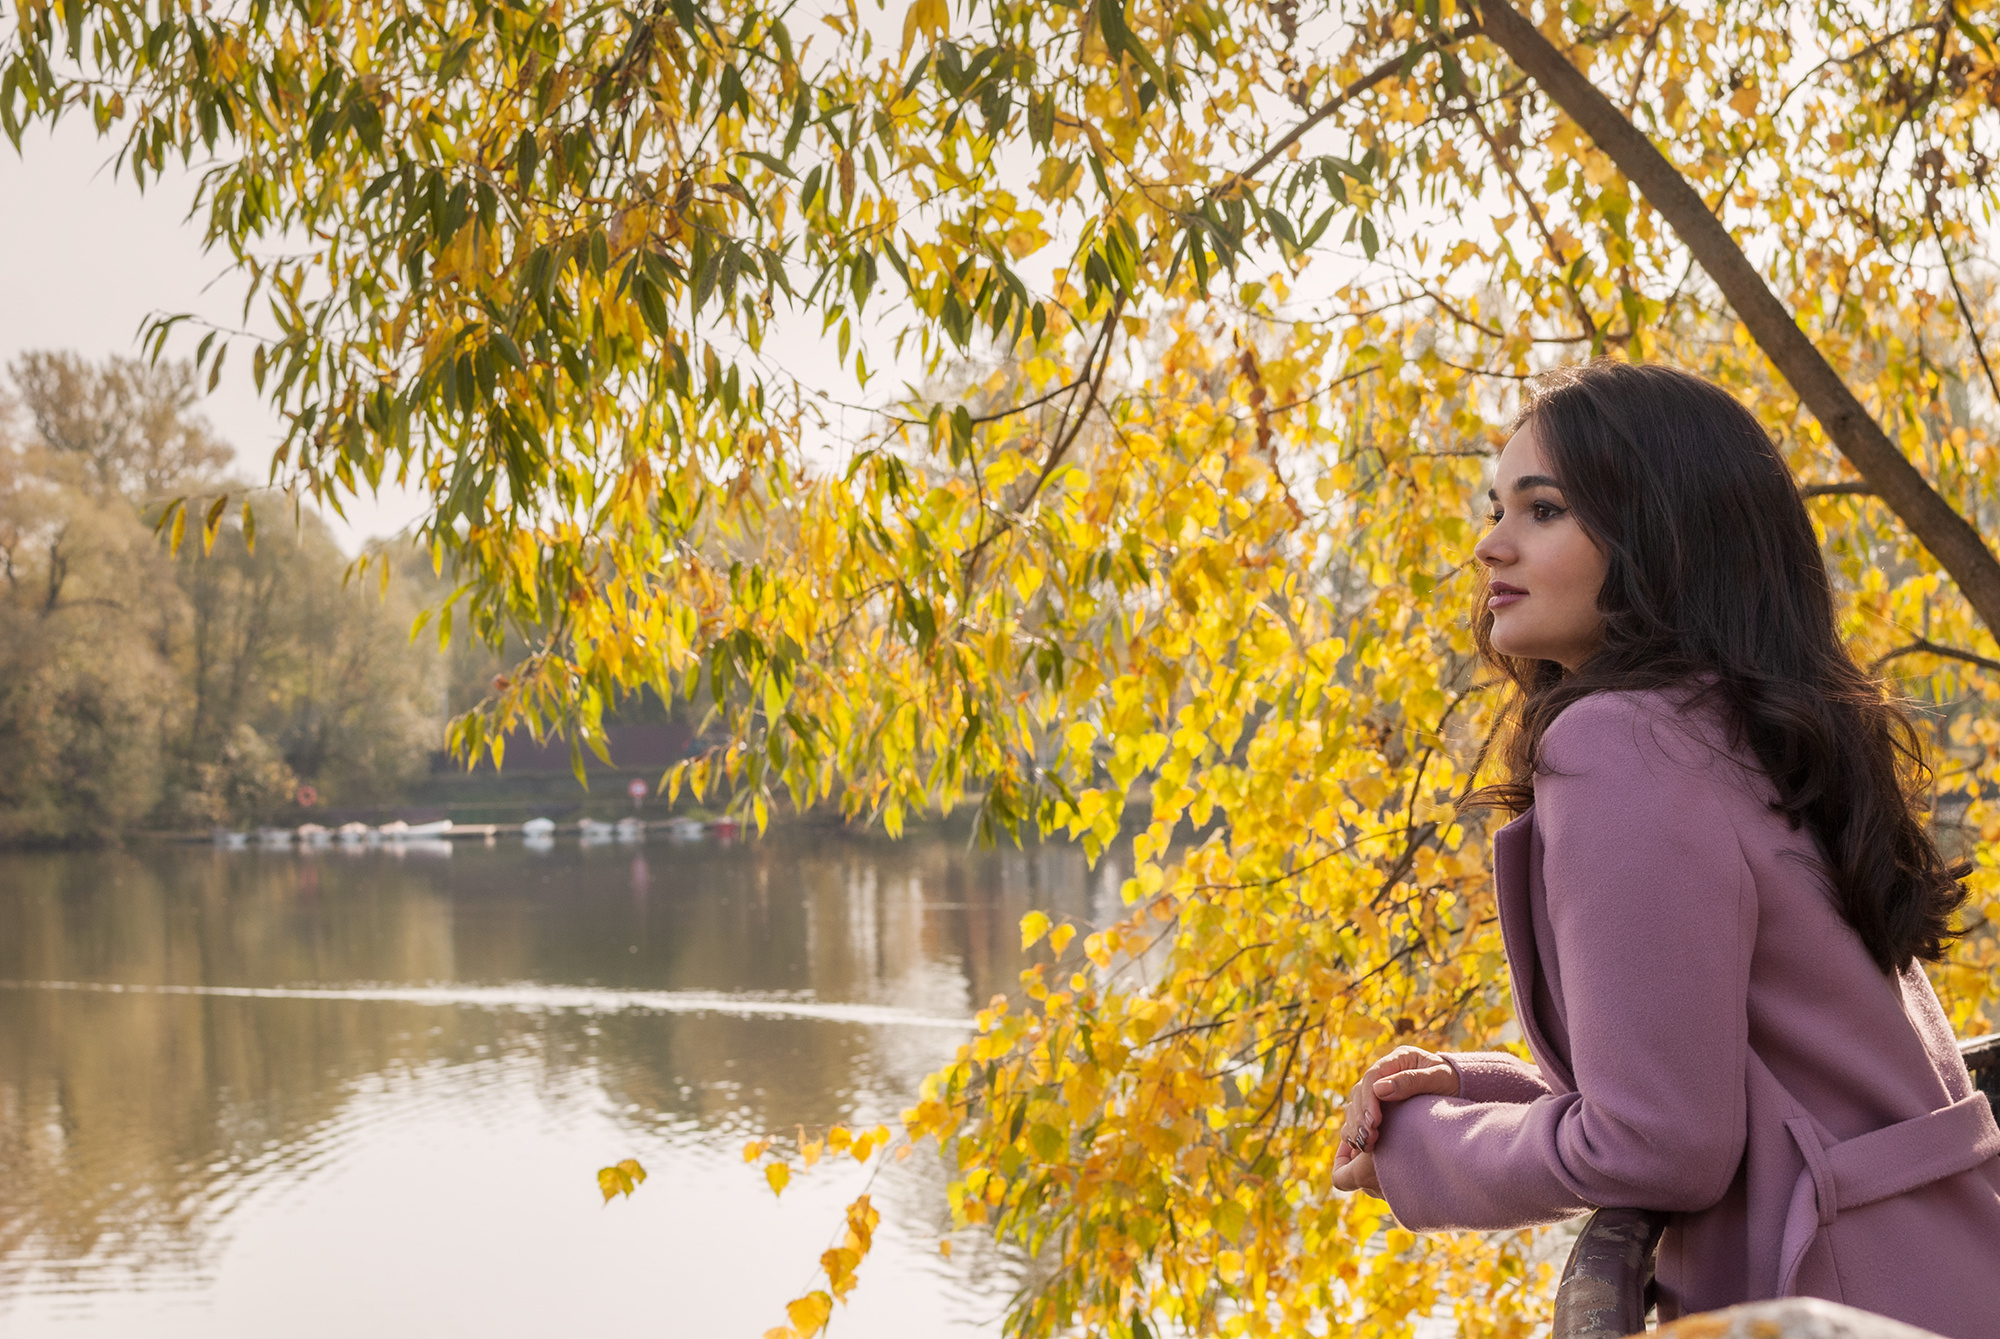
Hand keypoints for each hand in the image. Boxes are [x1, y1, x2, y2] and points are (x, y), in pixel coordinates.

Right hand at [1331, 1046, 1459, 1194]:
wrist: (1463, 1088)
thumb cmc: (1453, 1081)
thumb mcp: (1438, 1079)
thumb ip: (1411, 1081)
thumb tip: (1379, 1090)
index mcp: (1398, 1058)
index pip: (1372, 1076)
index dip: (1369, 1100)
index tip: (1374, 1122)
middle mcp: (1386, 1071)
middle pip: (1360, 1091)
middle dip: (1361, 1116)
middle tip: (1368, 1137)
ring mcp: (1381, 1086)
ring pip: (1356, 1103)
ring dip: (1356, 1124)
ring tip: (1364, 1143)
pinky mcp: (1380, 1103)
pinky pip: (1360, 1115)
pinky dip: (1356, 1129)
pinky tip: (1360, 1144)